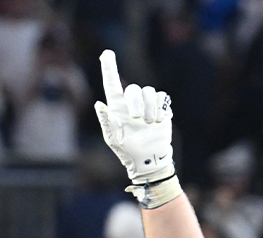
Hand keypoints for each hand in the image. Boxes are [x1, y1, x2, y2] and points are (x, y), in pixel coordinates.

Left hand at [94, 50, 174, 185]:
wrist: (148, 159)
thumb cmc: (127, 151)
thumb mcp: (113, 138)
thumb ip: (106, 121)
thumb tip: (99, 104)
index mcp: (117, 107)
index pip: (111, 83)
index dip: (109, 67)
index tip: (106, 53)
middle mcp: (131, 103)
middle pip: (135, 89)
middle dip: (136, 101)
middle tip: (137, 118)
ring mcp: (146, 106)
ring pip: (150, 91)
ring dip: (150, 108)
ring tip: (151, 123)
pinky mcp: (161, 109)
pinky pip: (162, 98)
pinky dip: (162, 108)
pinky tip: (160, 121)